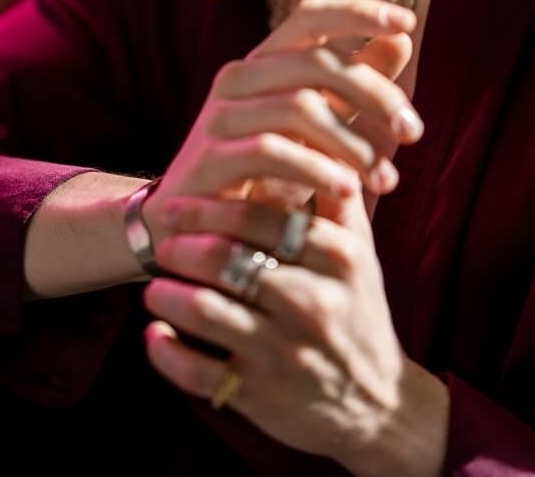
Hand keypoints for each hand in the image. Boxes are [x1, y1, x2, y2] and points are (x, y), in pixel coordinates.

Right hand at [143, 0, 422, 245]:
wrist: (198, 230)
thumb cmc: (266, 175)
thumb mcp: (319, 129)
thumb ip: (355, 86)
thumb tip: (401, 38)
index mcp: (264, 62)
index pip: (309, 15)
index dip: (357, 12)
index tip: (408, 21)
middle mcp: (238, 78)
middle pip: (316, 62)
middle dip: (375, 94)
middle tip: (414, 132)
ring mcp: (220, 116)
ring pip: (299, 106)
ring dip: (353, 143)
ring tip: (386, 179)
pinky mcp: (210, 158)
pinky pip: (270, 151)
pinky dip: (317, 169)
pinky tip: (348, 191)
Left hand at [143, 186, 447, 474]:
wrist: (380, 403)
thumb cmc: (356, 308)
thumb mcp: (360, 250)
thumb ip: (336, 195)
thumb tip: (311, 131)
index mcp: (338, 257)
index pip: (263, 217)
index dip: (212, 206)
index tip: (178, 202)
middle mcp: (315, 303)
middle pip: (229, 259)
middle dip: (183, 245)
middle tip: (163, 239)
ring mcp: (288, 353)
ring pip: (208, 313)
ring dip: (169, 295)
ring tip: (154, 286)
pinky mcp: (264, 397)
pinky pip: (200, 374)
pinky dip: (168, 353)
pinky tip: (155, 335)